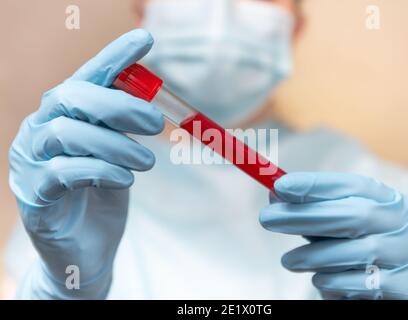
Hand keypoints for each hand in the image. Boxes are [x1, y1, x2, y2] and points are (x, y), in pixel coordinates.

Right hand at [9, 29, 163, 298]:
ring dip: (116, 144)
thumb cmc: (105, 194)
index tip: (144, 38)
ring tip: (147, 161)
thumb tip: (152, 96)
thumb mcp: (119, 152)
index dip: (114, 55)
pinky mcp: (33, 195)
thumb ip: (124, 124)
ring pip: (68, 133)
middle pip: (72, 96)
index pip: (88, 76)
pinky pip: (65, 172)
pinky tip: (124, 179)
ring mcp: (31, 161)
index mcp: (64, 115)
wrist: (86, 246)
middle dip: (119, 105)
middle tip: (156, 123)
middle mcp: (41, 130)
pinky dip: (103, 170)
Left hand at [260, 172, 407, 298]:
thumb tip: (276, 197)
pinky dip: (334, 281)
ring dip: (313, 255)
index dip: (314, 184)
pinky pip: (363, 283)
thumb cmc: (369, 247)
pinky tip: (319, 280)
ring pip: (356, 251)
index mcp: (389, 200)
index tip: (280, 186)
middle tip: (267, 219)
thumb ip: (318, 212)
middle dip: (304, 216)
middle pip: (353, 215)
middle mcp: (403, 223)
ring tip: (288, 261)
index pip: (351, 186)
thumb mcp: (349, 225)